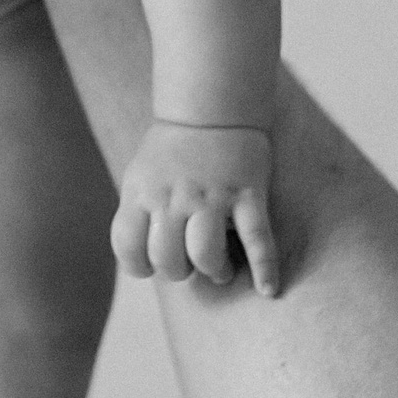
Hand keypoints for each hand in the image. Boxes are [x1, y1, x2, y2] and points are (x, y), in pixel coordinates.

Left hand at [114, 120, 278, 295]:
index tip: (152, 263)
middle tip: (191, 262)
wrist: (211, 109)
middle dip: (180, 271)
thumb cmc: (171, 152)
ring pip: (206, 255)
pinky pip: (257, 240)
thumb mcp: (139, 178)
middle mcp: (173, 196)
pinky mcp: (247, 194)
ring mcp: (212, 195)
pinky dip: (264, 268)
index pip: (129, 249)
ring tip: (220, 268)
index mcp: (142, 192)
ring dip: (214, 270)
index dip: (140, 266)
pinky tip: (267, 289)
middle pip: (168, 259)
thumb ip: (137, 215)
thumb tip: (143, 260)